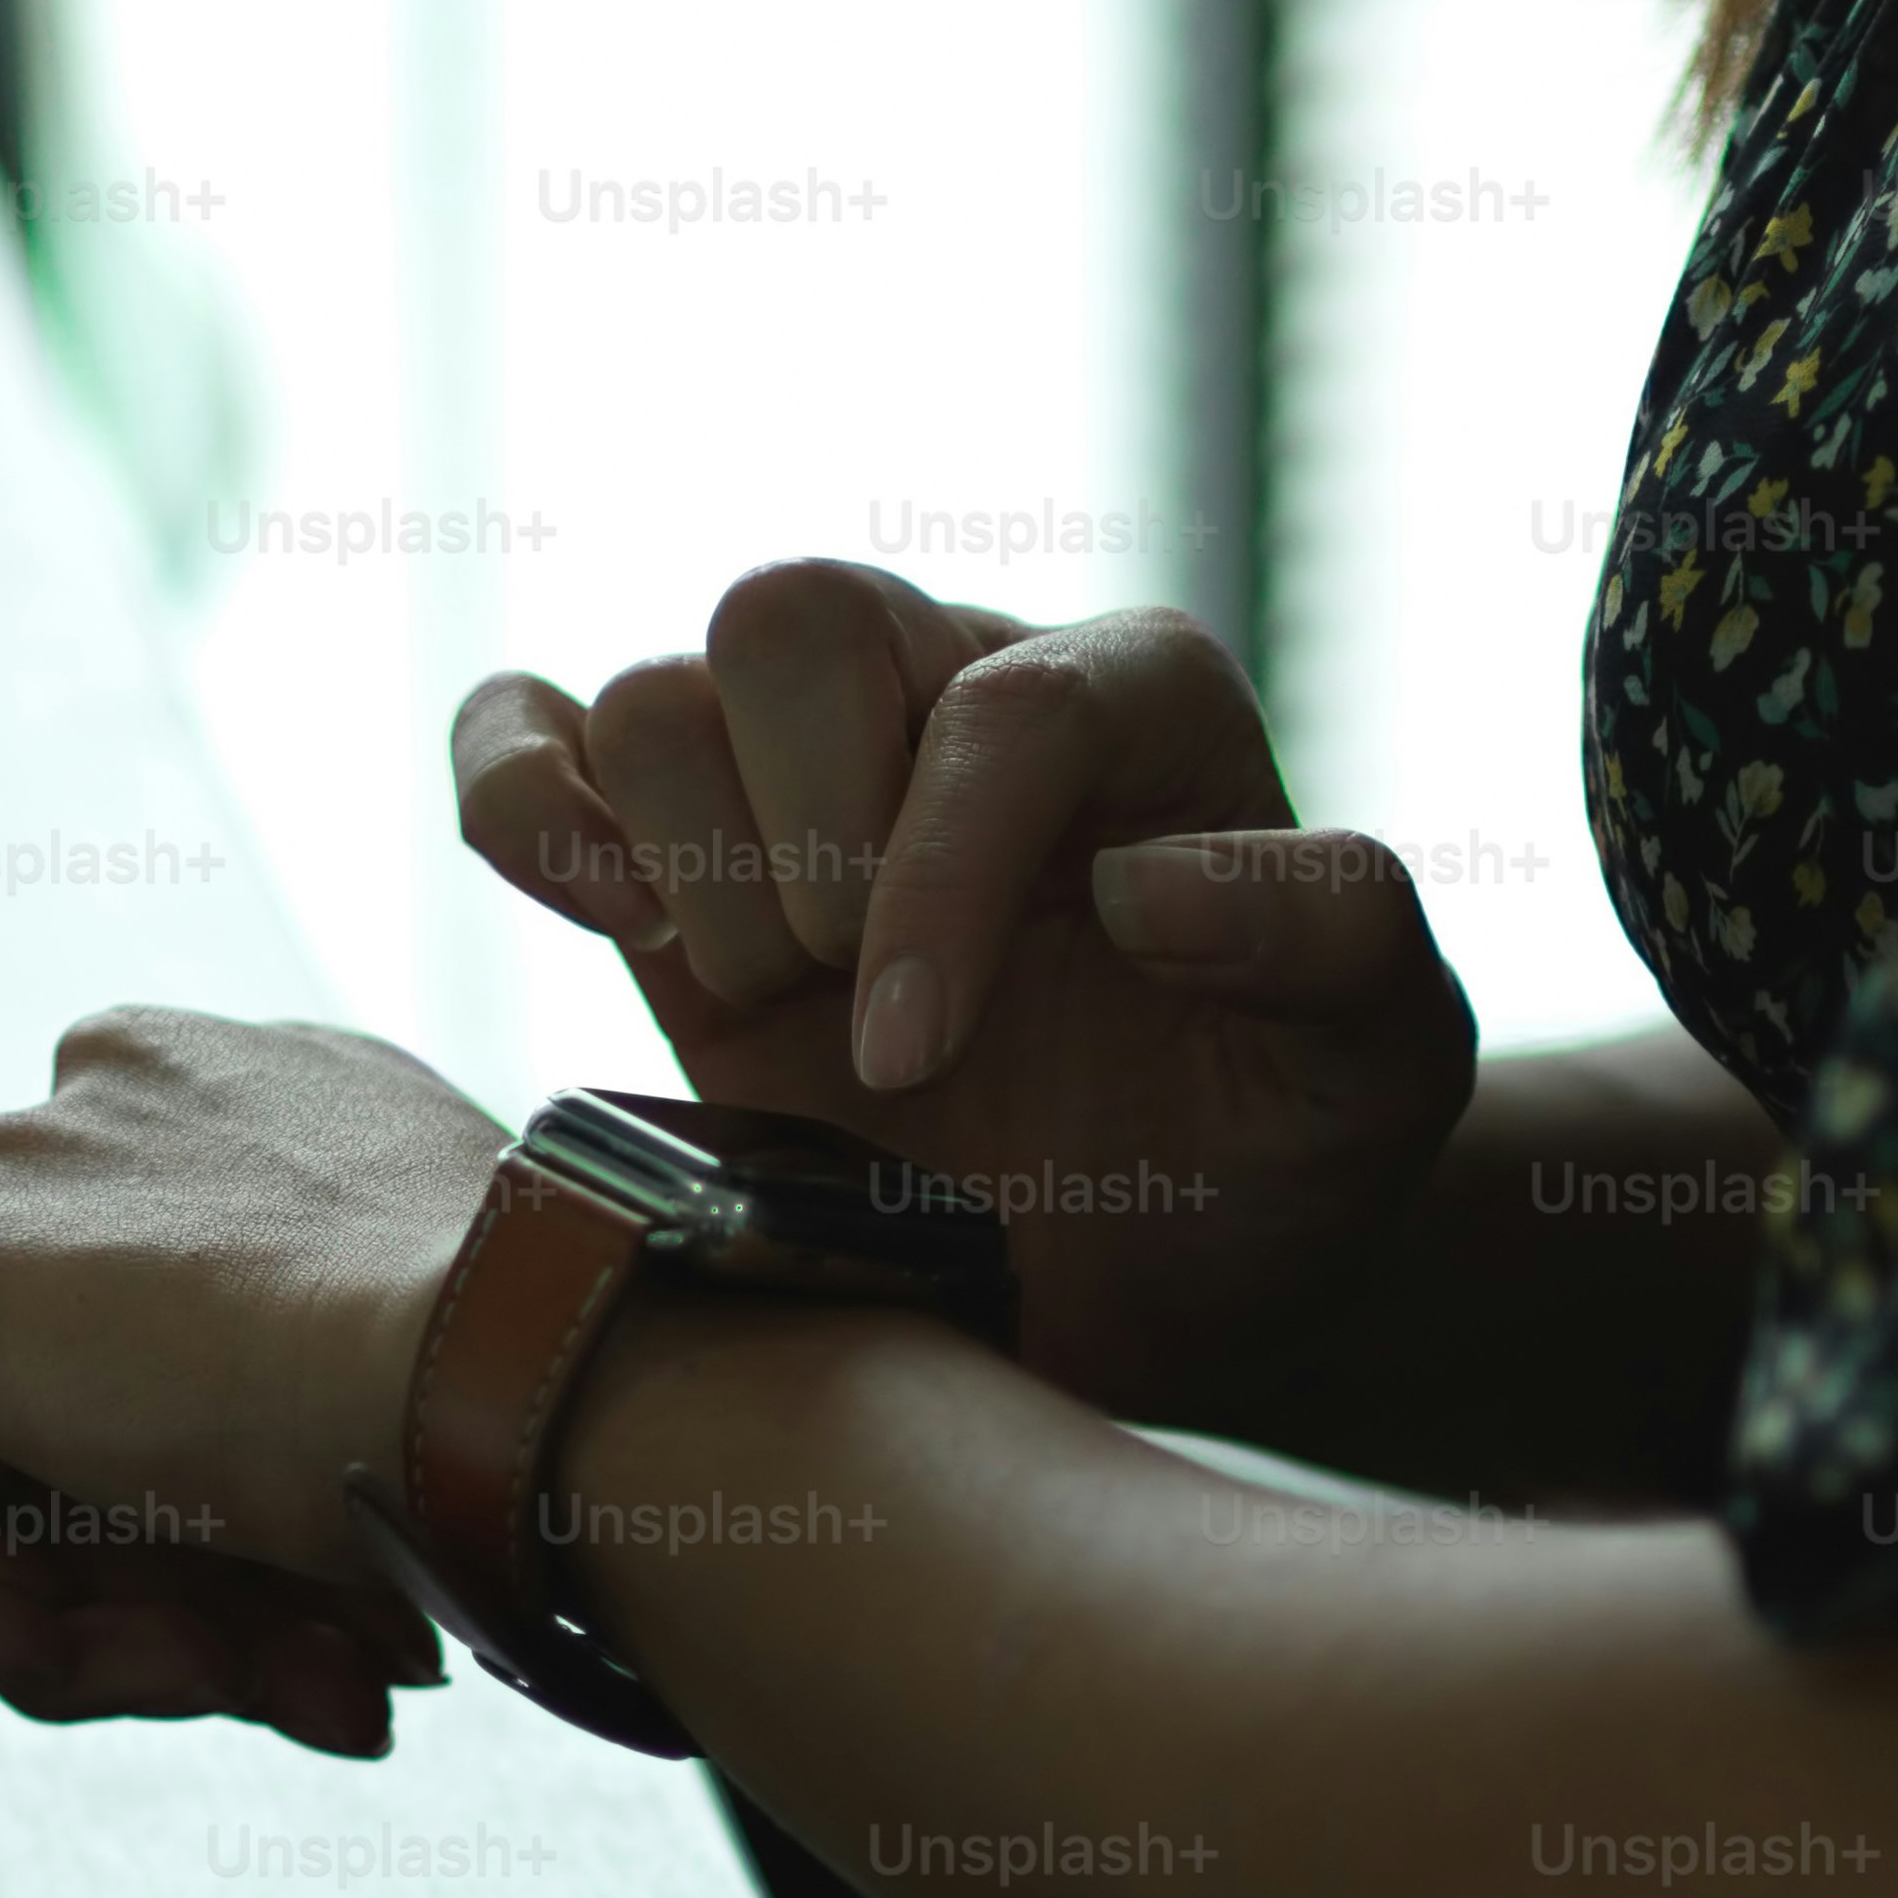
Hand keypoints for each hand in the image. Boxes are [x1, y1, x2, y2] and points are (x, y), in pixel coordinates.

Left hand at [0, 1006, 499, 1754]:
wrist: (512, 1366)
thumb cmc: (512, 1390)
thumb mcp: (411, 1402)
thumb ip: (302, 1455)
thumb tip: (273, 1607)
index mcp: (240, 1104)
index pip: (165, 1354)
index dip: (229, 1529)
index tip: (335, 1616)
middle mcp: (104, 1112)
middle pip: (75, 1434)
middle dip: (190, 1597)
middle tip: (310, 1682)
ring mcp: (3, 1189)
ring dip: (126, 1632)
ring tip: (271, 1677)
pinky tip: (48, 1648)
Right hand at [452, 562, 1472, 1414]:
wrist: (1141, 1283)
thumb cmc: (1268, 1157)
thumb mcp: (1380, 1065)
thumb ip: (1334, 935)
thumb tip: (1144, 884)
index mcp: (1132, 704)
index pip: (1001, 705)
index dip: (937, 869)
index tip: (920, 1056)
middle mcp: (948, 692)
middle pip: (791, 614)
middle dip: (804, 844)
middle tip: (874, 1024)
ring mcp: (794, 772)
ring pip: (655, 690)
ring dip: (689, 875)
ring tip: (783, 1013)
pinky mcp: (662, 862)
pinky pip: (525, 738)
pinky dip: (517, 803)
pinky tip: (598, 914)